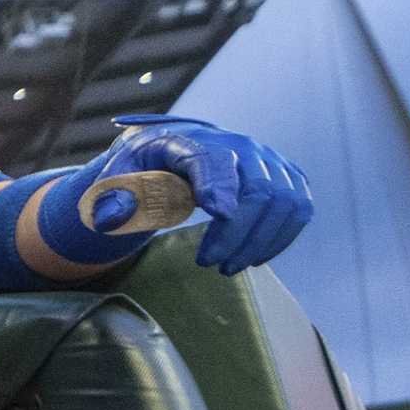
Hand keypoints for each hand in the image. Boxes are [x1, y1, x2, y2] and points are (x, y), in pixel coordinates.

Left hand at [90, 116, 313, 274]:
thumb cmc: (140, 169)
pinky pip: (298, 207)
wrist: (168, 152)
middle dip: (237, 233)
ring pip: (285, 201)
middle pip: (258, 188)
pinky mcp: (282, 176)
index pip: (213, 160)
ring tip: (229, 268)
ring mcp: (265, 160)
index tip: (219, 214)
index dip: (219, 185)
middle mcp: (238, 144)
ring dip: (260, 241)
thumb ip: (110, 199)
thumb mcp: (115, 180)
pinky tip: (255, 258)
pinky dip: (282, 236)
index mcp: (190, 141)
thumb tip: (110, 220)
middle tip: (209, 265)